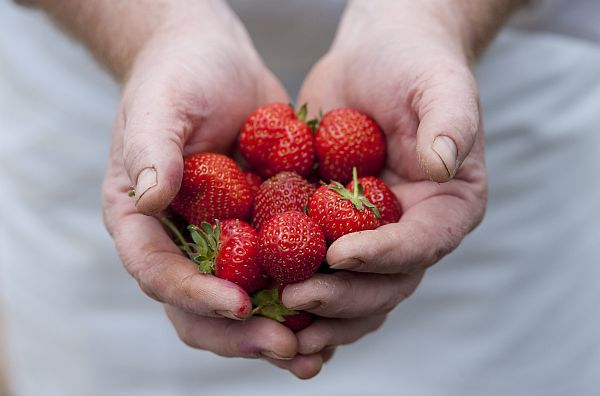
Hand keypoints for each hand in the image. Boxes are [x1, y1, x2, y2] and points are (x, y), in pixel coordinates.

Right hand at [100, 2, 322, 377]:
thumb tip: (149, 198)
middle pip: (198, 306)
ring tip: (314, 353)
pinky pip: (277, 273)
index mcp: (141, 220)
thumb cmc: (178, 75)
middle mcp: (179, 240)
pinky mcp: (259, 230)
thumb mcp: (159, 103)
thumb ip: (150, 149)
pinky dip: (302, 299)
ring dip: (275, 330)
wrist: (217, 62)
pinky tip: (336, 316)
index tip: (236, 303)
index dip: (193, 295)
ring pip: (242, 302)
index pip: (157, 271)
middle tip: (285, 346)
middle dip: (240, 332)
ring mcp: (221, 240)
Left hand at [283, 0, 487, 357]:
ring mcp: (373, 237)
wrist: (375, 60)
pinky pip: (320, 271)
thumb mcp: (440, 84)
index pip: (420, 244)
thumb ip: (450, 122)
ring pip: (353, 292)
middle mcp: (413, 232)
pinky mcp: (335, 230)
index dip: (383, 256)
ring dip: (319, 312)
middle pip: (385, 284)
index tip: (338, 254)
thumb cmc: (414, 66)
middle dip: (342, 296)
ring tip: (278, 318)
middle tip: (296, 294)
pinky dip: (297, 290)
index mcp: (447, 208)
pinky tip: (264, 300)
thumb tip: (441, 166)